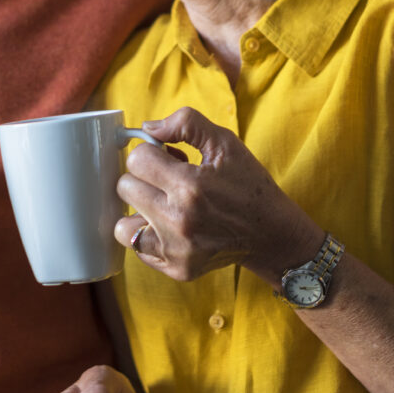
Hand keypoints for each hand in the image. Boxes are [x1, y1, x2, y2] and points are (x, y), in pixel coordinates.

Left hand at [114, 108, 319, 283]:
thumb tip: (148, 128)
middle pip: (125, 188)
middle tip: (168, 181)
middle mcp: (179, 221)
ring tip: (163, 205)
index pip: (137, 160)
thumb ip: (186, 124)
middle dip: (144, 178)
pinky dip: (149, 236)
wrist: (271, 234)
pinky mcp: (176, 269)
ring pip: (122, 225)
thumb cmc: (247, 185)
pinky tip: (171, 226)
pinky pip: (138, 249)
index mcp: (190, 186)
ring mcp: (176, 250)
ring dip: (138, 211)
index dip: (151, 153)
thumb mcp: (225, 143)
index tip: (167, 159)